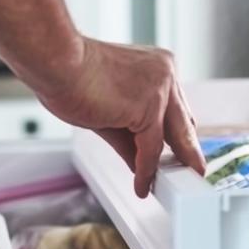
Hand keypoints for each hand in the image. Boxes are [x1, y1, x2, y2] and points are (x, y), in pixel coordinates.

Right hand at [37, 38, 206, 197]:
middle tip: (191, 172)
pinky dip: (146, 169)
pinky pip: (151, 147)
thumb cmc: (69, 75)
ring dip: (167, 165)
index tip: (178, 153)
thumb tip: (139, 162)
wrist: (56, 62)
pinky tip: (141, 183)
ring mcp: (160, 89)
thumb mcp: (107, 109)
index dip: (177, 134)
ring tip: (167, 186)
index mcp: (156, 66)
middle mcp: (164, 73)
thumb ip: (127, 136)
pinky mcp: (149, 107)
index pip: (175, 108)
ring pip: (171, 137)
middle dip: (187, 152)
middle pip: (183, 122)